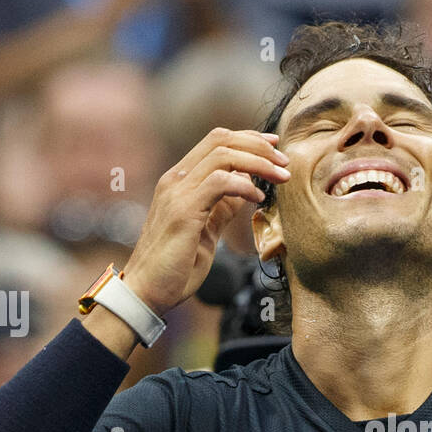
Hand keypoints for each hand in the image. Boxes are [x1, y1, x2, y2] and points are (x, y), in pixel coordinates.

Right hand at [122, 128, 289, 314]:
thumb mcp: (206, 232)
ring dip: (258, 163)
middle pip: (221, 140)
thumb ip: (221, 208)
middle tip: (285, 161)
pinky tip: (258, 199)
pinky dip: (245, 186)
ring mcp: (177, 193)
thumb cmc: (175, 268)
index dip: (248, 139)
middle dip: (259, 146)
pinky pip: (220, 182)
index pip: (215, 142)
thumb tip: (243, 191)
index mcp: (179, 181)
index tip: (275, 147)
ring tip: (281, 177)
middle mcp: (175, 180)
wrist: (146, 292)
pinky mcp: (183, 211)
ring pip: (223, 155)